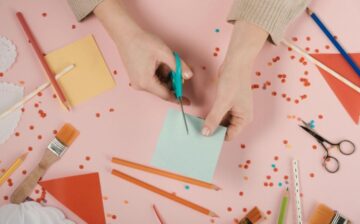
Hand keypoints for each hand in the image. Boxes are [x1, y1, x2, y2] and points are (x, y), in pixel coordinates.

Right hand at [94, 0, 192, 102]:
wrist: (125, 34)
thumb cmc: (143, 42)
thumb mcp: (165, 53)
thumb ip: (178, 66)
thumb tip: (189, 76)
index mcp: (146, 82)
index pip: (166, 95)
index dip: (178, 98)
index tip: (187, 101)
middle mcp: (140, 85)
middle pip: (162, 90)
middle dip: (172, 81)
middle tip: (175, 68)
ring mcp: (136, 82)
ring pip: (158, 85)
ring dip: (165, 76)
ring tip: (163, 61)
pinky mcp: (136, 78)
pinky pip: (152, 81)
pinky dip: (159, 74)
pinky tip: (158, 63)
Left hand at [202, 21, 267, 140]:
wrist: (236, 64)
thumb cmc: (234, 82)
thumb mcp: (223, 102)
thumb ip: (214, 119)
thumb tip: (206, 133)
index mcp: (244, 119)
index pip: (229, 135)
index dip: (217, 137)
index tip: (204, 139)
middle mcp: (240, 117)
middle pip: (225, 130)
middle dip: (213, 131)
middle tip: (199, 133)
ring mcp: (234, 110)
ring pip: (221, 122)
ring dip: (211, 123)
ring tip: (198, 126)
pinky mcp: (228, 104)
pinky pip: (219, 114)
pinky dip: (212, 116)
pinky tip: (202, 118)